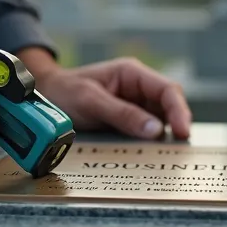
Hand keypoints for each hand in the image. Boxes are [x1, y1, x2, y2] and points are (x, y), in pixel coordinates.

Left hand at [19, 50, 191, 140]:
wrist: (44, 96)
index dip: (179, 110)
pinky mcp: (127, 119)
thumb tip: (156, 131)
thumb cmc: (65, 92)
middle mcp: (137, 88)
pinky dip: (151, 141)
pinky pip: (146, 130)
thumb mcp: (91, 101)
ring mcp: (134, 104)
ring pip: (160, 119)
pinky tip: (152, 153)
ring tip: (169, 153)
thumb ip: (123, 114)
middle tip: (180, 146)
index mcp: (132, 73)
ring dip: (165, 135)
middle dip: (177, 124)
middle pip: (169, 105)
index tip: (183, 131)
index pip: (167, 89)